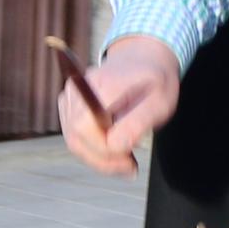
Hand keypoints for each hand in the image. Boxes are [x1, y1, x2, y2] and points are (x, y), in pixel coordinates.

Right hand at [63, 35, 181, 173]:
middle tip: (130, 168)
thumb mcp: (160, 102)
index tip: (132, 162)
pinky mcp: (68, 106)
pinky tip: (114, 150)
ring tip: (125, 161)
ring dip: (100, 160)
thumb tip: (116, 146)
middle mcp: (78, 88)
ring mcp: (69, 96)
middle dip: (104, 161)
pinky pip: (75, 138)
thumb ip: (139, 123)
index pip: (87, 128)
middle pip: (76, 138)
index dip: (108, 151)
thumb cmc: (154, 81)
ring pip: (74, 142)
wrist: (144, 59)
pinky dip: (94, 151)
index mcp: (101, 84)